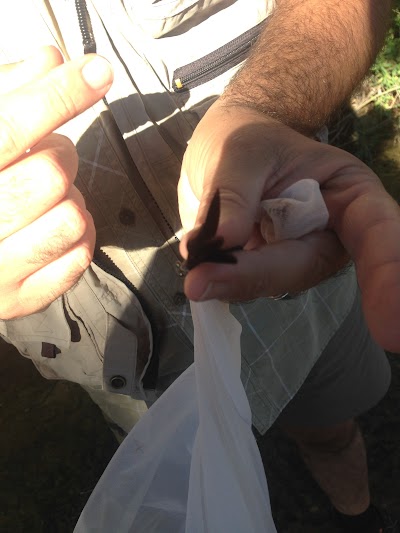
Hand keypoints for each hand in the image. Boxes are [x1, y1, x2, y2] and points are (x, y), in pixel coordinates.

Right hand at [0, 46, 112, 318]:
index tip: (98, 71)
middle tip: (44, 160)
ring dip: (72, 201)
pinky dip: (79, 237)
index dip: (58, 94)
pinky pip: (80, 256)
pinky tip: (54, 230)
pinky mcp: (17, 299)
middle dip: (60, 159)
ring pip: (72, 218)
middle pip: (51, 174)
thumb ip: (7, 97)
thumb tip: (48, 58)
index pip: (10, 125)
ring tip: (47, 200)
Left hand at [178, 102, 399, 351]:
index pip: (377, 233)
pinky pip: (243, 283)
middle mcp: (331, 234)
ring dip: (230, 280)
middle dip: (257, 275)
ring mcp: (296, 257)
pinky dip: (217, 281)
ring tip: (194, 276)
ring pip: (270, 280)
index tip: (389, 328)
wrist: (229, 151)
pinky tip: (199, 276)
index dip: (386, 274)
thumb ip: (234, 193)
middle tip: (201, 282)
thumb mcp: (241, 151)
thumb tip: (221, 243)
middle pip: (306, 265)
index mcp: (349, 195)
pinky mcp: (265, 271)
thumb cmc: (249, 139)